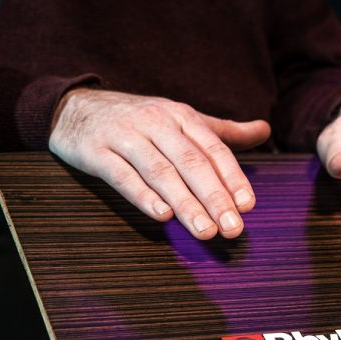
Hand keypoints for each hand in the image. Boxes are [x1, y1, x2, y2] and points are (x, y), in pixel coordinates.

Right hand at [49, 89, 270, 238]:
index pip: (213, 149)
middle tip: (232, 228)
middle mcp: (156, 123)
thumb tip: (265, 130)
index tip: (248, 206)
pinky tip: (162, 216)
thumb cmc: (139, 119)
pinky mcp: (96, 152)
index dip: (232, 178)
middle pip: (191, 163)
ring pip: (160, 172)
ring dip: (185, 203)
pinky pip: (122, 175)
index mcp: (181, 117)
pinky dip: (143, 196)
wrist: (75, 106)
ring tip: (205, 231)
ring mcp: (125, 137)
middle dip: (214, 198)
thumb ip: (222, 131)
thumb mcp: (181, 118)